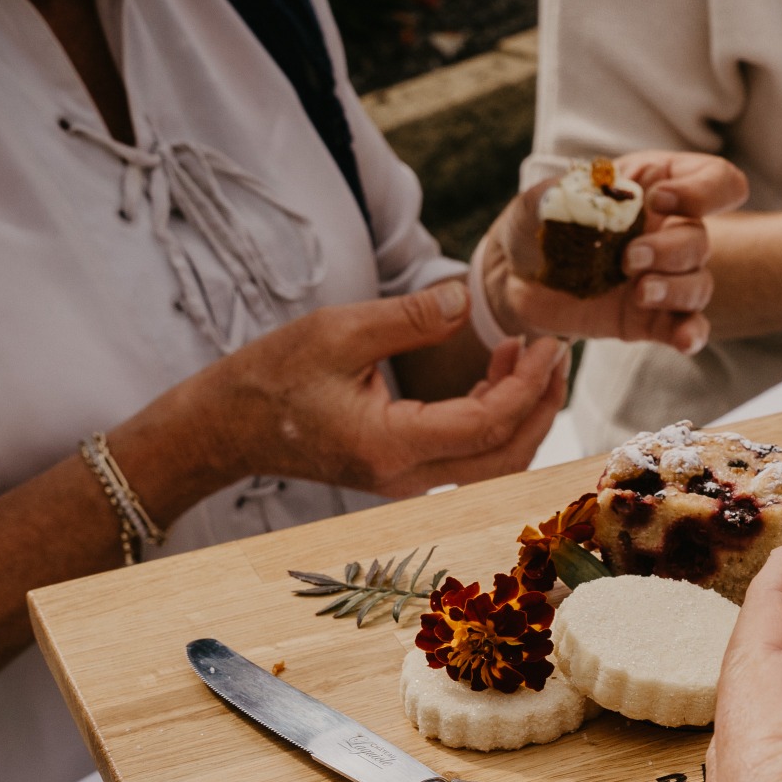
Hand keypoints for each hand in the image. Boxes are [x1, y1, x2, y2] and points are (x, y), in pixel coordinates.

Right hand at [177, 280, 569, 496]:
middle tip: (556, 354)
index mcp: (389, 446)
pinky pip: (471, 458)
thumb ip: (408, 319)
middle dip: (542, 407)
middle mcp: (405, 478)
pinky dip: (496, 421)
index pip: (485, 425)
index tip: (546, 343)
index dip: (528, 386)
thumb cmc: (271, 376)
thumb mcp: (337, 331)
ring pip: (493, 465)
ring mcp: (406, 482)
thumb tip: (466, 299)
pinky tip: (496, 374)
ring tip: (530, 358)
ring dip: (523, 416)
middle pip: (505, 458)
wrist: (225, 427)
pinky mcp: (404, 473)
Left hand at [475, 151, 746, 354]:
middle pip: (702, 240)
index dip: (704, 190)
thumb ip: (569, 193)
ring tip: (638, 293)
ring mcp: (663, 277)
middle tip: (628, 260)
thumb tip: (599, 196)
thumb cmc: (536, 227)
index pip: (715, 180)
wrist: (514, 279)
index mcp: (655, 188)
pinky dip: (691, 333)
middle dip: (670, 249)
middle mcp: (669, 231)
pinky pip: (687, 325)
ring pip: (699, 284)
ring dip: (674, 288)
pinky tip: (684, 340)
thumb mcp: (543, 198)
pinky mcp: (651, 318)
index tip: (658, 200)